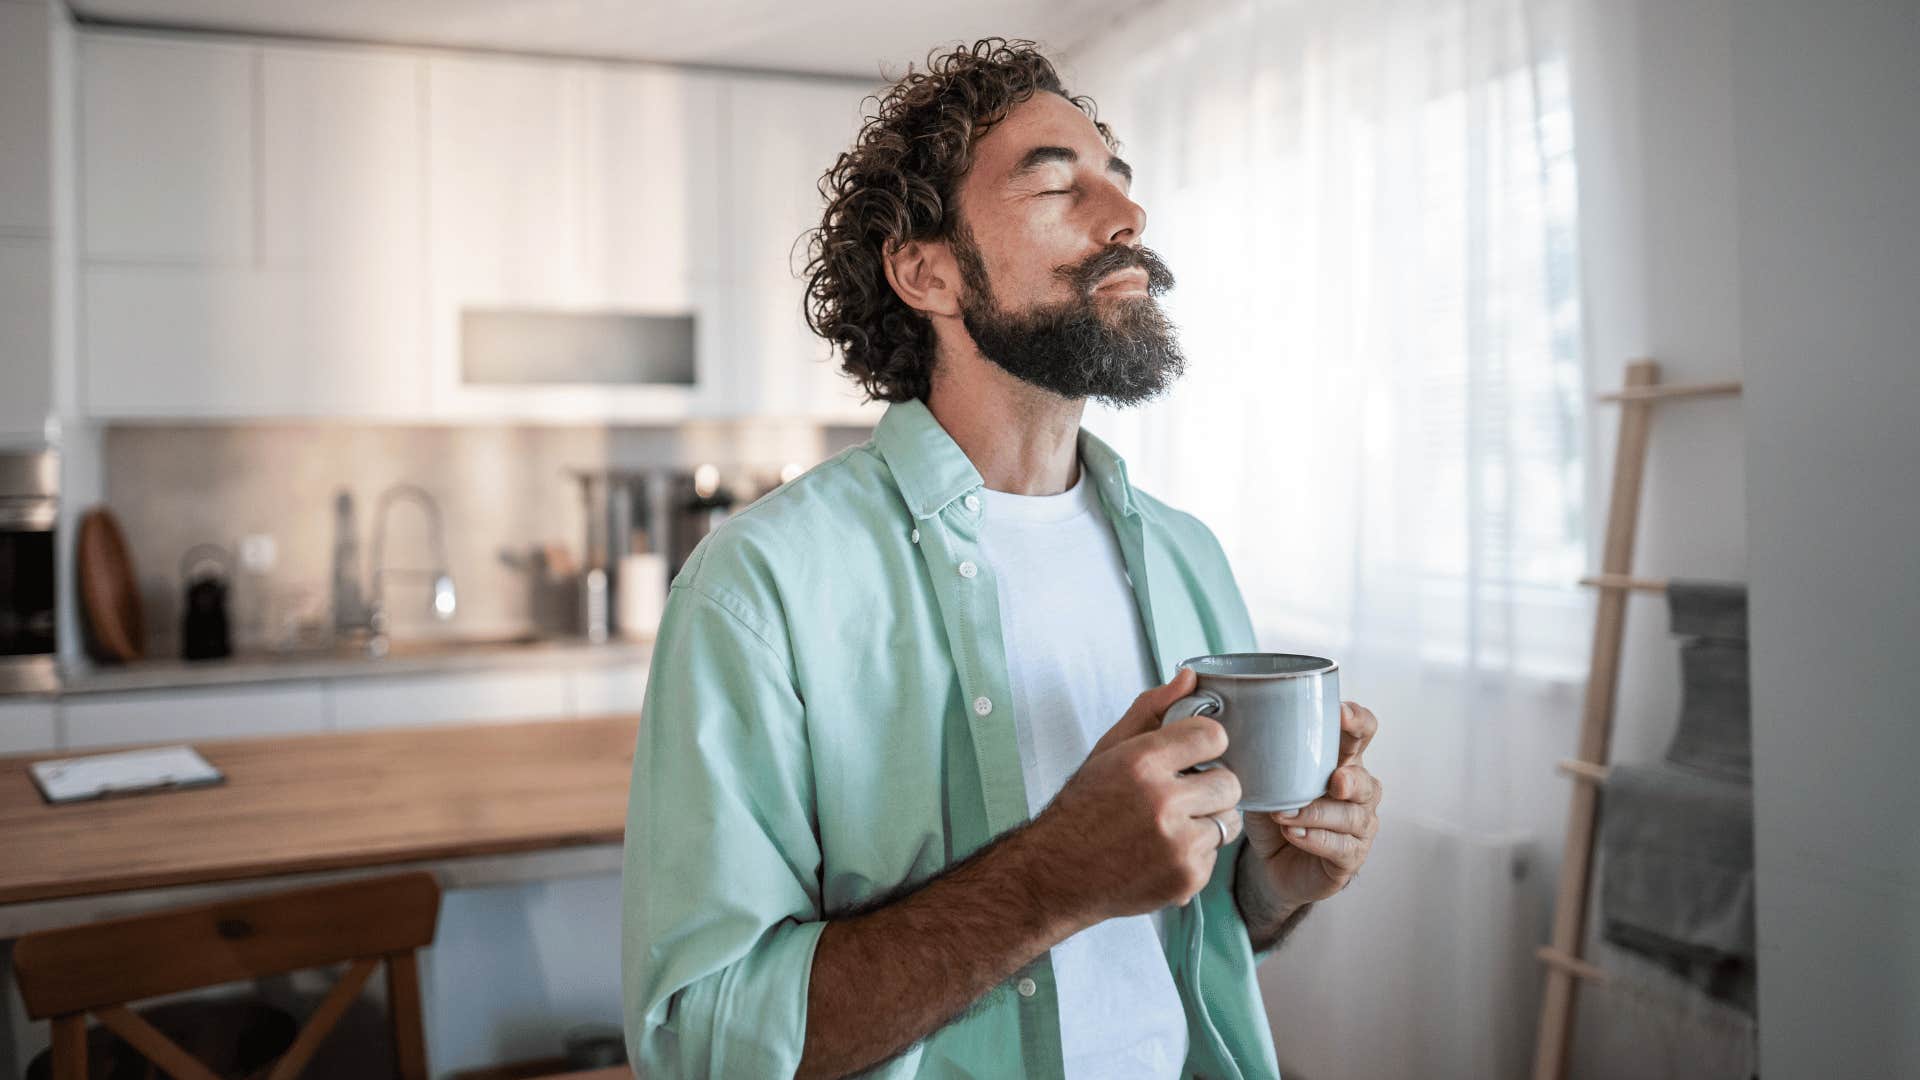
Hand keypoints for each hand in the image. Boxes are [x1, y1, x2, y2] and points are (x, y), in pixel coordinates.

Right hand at [1027, 667, 1244, 925]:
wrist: (1055, 873)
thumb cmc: (1083, 807)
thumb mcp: (1109, 750)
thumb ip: (1151, 709)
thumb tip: (1189, 677)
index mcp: (1142, 761)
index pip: (1214, 736)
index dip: (1205, 744)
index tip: (1193, 754)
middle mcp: (1162, 801)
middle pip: (1230, 782)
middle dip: (1210, 787)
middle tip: (1182, 795)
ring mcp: (1177, 844)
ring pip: (1229, 820)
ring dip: (1207, 821)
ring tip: (1172, 825)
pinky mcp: (1187, 878)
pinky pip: (1216, 855)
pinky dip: (1196, 854)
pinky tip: (1163, 852)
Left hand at [1241, 700, 1381, 907]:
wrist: (1276, 867)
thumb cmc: (1275, 818)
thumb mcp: (1264, 785)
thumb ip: (1262, 764)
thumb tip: (1235, 738)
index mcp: (1340, 761)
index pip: (1362, 733)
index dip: (1358, 721)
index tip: (1340, 713)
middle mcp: (1358, 791)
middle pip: (1366, 779)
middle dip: (1350, 779)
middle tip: (1334, 782)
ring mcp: (1359, 825)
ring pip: (1353, 816)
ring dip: (1318, 814)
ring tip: (1285, 816)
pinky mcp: (1352, 856)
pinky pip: (1342, 846)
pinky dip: (1316, 839)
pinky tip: (1295, 834)